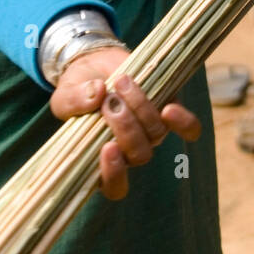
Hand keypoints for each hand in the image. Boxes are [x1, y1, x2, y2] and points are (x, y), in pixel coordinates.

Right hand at [48, 48, 201, 199]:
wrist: (95, 66)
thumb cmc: (77, 91)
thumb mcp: (65, 95)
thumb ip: (74, 100)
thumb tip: (96, 94)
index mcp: (103, 160)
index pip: (115, 187)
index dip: (114, 174)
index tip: (107, 148)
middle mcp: (130, 152)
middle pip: (139, 155)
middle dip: (126, 128)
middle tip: (109, 102)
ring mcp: (151, 132)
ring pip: (156, 133)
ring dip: (141, 108)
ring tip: (121, 81)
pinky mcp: (168, 111)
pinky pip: (188, 128)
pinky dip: (183, 122)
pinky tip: (169, 109)